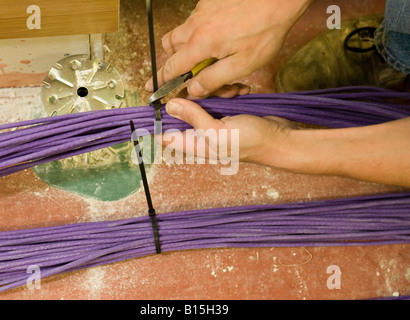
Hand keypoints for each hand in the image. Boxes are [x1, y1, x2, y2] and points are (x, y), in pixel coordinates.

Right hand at [145, 0, 312, 98]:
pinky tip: (222, 37)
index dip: (161, 80)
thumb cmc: (266, 30)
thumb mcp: (242, 64)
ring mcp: (202, 11)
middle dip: (175, 62)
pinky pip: (196, 21)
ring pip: (182, 32)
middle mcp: (196, 25)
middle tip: (189, 72)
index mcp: (201, 43)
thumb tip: (193, 90)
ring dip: (188, 47)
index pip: (172, 67)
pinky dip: (201, 33)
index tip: (152, 87)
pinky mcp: (210, 2)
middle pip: (170, 46)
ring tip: (209, 56)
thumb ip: (214, 79)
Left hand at [157, 98, 293, 166]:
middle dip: (192, 97)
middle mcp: (201, 134)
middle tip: (208, 92)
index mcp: (195, 144)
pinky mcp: (227, 112)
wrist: (280, 139)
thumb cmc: (251, 142)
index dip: (155, 121)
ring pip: (201, 100)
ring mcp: (214, 122)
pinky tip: (240, 92)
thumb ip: (194, 118)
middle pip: (182, 112)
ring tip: (231, 93)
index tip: (150, 103)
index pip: (164, 135)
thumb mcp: (218, 131)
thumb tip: (170, 106)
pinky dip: (229, 92)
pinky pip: (219, 97)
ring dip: (215, 92)